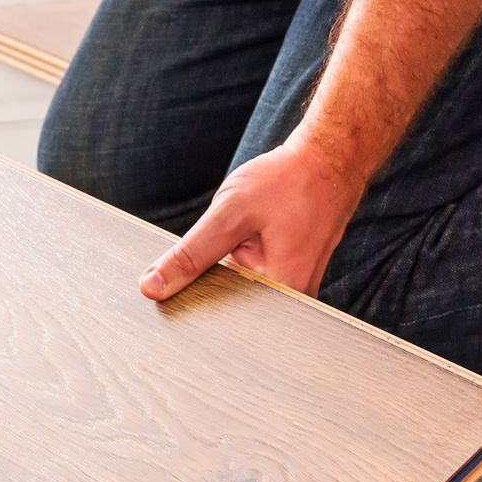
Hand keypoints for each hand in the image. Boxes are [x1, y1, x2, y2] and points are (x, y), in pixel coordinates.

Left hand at [140, 135, 368, 300]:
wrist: (330, 159)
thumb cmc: (287, 181)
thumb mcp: (230, 214)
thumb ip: (190, 255)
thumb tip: (151, 288)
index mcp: (282, 293)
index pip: (221, 322)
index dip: (189, 306)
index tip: (169, 294)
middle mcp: (294, 301)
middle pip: (231, 313)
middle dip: (205, 291)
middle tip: (205, 260)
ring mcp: (295, 292)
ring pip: (240, 298)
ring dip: (221, 278)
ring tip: (235, 244)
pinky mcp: (292, 280)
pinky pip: (253, 286)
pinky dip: (235, 270)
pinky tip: (239, 246)